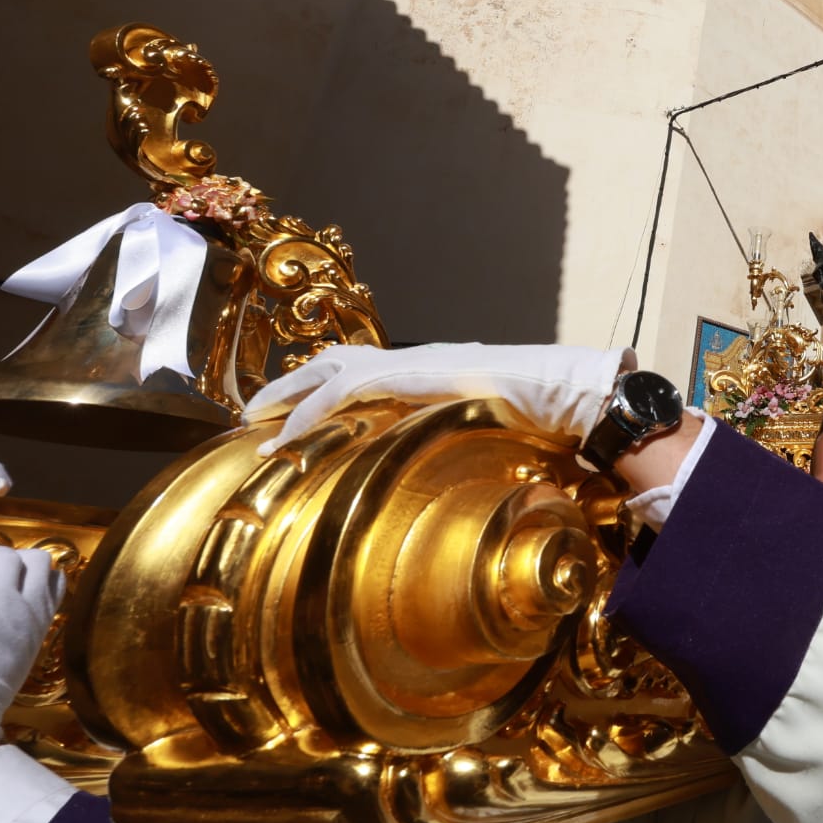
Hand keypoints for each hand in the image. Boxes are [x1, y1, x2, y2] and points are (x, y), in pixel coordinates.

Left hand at [244, 343, 633, 454]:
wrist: (566, 393)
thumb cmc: (544, 411)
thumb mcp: (495, 421)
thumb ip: (470, 433)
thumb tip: (461, 465)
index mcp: (433, 368)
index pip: (368, 369)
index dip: (329, 386)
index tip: (299, 409)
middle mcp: (416, 358)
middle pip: (337, 360)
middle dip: (294, 383)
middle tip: (257, 409)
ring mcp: (411, 362)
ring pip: (330, 370)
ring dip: (289, 393)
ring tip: (255, 417)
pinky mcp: (407, 375)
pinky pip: (343, 393)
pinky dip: (309, 412)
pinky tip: (286, 434)